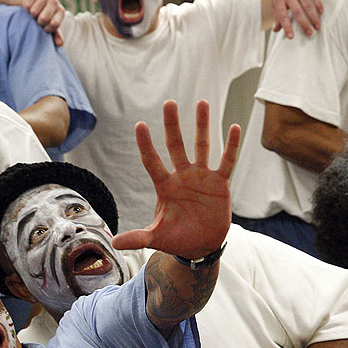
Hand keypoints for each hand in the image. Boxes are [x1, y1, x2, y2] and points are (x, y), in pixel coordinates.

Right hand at [23, 0, 64, 44]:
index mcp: (60, 12)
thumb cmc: (40, 18)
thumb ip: (55, 35)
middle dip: (38, 22)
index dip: (46, 29)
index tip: (43, 28)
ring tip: (32, 14)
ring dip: (31, 15)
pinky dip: (25, 8)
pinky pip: (27, 4)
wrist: (28, 5)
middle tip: (36, 21)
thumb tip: (60, 43)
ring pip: (34, 11)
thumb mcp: (47, 27)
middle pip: (44, 18)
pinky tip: (27, 8)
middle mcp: (55, 2)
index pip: (54, 24)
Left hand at [112, 100, 238, 258]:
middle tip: (169, 103)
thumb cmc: (177, 238)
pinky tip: (234, 127)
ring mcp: (202, 177)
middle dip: (172, 125)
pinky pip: (227, 161)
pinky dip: (230, 146)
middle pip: (176, 145)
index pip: (152, 161)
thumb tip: (113, 243)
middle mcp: (182, 176)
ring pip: (202, 146)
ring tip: (202, 102)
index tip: (140, 125)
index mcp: (165, 186)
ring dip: (202, 125)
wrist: (201, 245)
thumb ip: (137, 238)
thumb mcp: (156, 238)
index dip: (146, 144)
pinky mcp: (220, 184)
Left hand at [270, 0, 322, 37]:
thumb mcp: (275, 0)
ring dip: (313, 17)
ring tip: (317, 27)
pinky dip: (319, 4)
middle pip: (297, 12)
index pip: (282, 16)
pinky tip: (322, 12)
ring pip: (307, 5)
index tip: (291, 37)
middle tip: (309, 34)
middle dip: (304, 24)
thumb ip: (277, 15)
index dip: (287, 27)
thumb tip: (276, 30)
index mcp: (278, 0)